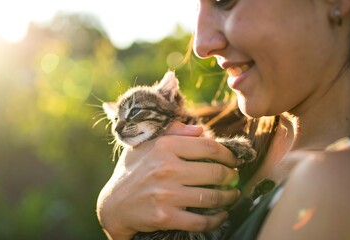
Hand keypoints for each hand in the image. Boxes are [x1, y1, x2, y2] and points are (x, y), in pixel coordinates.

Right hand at [96, 121, 240, 238]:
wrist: (113, 206)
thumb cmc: (132, 171)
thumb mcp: (145, 145)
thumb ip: (172, 133)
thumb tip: (199, 129)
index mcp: (164, 147)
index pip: (208, 146)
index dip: (227, 153)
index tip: (233, 159)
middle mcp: (166, 168)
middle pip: (215, 172)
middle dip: (232, 176)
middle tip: (235, 177)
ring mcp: (166, 194)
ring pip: (212, 197)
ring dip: (229, 197)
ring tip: (233, 195)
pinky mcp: (166, 216)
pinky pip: (202, 220)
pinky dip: (217, 219)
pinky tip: (221, 215)